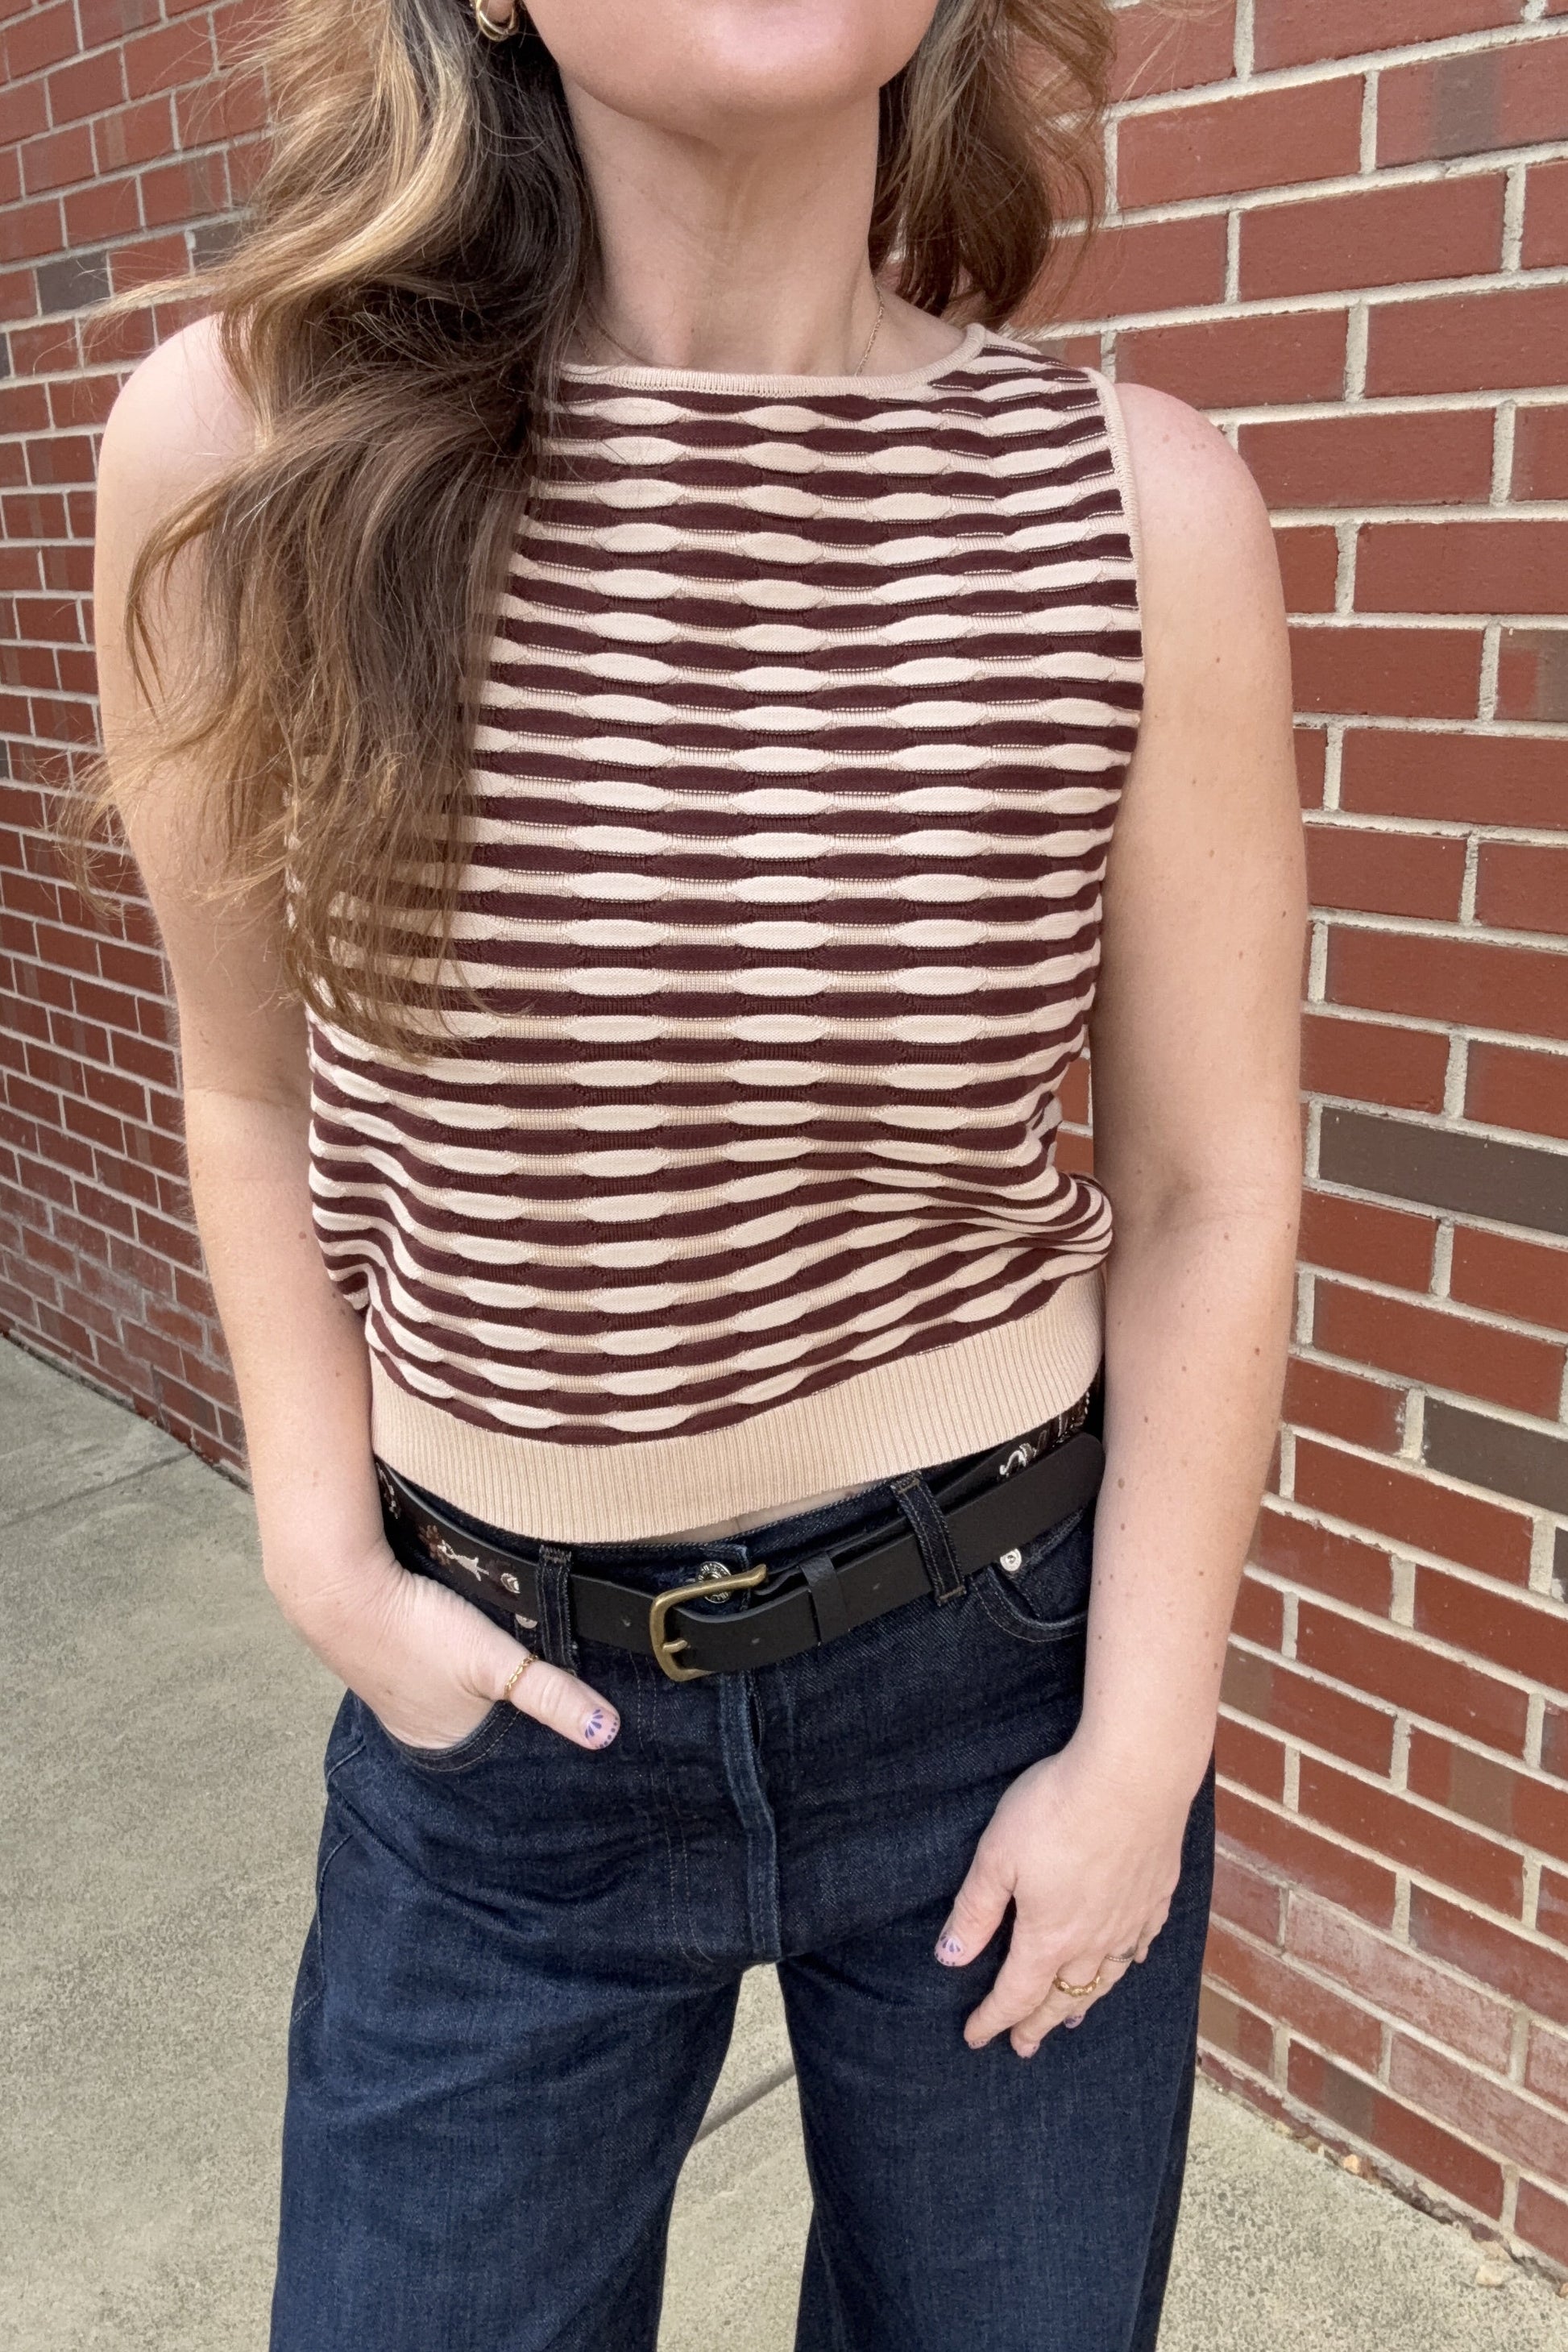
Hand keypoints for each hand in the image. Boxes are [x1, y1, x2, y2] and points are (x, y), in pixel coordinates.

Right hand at [265, 1532, 619, 1752]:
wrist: (338, 1587)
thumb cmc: (415, 1630)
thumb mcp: (493, 1662)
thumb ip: (549, 1694)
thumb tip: (608, 1733)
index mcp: (445, 1743)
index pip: (501, 1758)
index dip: (532, 1748)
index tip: (567, 1742)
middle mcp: (419, 1728)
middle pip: (480, 1727)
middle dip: (511, 1719)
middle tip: (553, 1703)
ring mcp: (400, 1692)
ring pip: (457, 1696)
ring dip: (481, 1687)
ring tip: (516, 1674)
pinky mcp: (391, 1656)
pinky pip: (434, 1668)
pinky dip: (455, 1662)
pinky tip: (466, 1643)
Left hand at [934, 1734, 1189, 2054]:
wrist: (1135, 1775)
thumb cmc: (1058, 1808)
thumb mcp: (997, 1856)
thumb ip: (975, 1911)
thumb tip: (951, 1959)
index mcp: (1048, 1936)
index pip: (1015, 1993)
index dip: (992, 2018)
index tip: (975, 2036)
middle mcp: (1093, 1939)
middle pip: (1062, 1996)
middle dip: (1037, 2023)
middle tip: (1023, 2046)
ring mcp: (1131, 1918)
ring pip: (1104, 1976)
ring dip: (1082, 2001)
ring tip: (1071, 2018)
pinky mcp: (1157, 1893)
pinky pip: (1140, 1943)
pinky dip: (1126, 1961)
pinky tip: (1127, 1960)